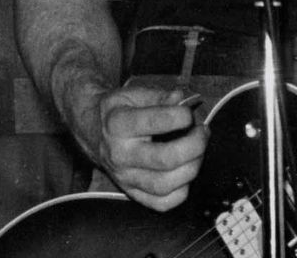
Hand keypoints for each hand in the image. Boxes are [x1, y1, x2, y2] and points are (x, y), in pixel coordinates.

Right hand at [91, 84, 208, 210]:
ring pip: (166, 185)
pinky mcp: (131, 193)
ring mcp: (125, 177)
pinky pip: (161, 203)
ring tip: (199, 150)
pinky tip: (186, 171)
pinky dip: (181, 191)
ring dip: (193, 167)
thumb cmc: (118, 110)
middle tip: (203, 132)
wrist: (92, 131)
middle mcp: (121, 154)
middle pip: (166, 159)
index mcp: (119, 124)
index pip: (154, 122)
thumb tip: (181, 99)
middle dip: (194, 145)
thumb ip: (159, 96)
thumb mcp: (133, 94)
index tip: (189, 113)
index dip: (180, 116)